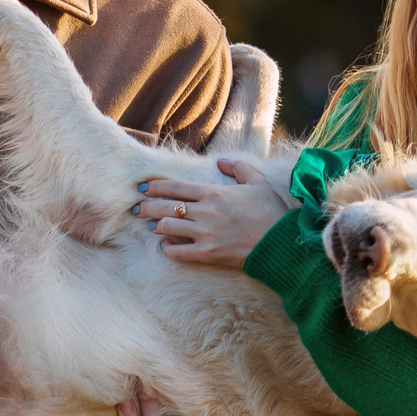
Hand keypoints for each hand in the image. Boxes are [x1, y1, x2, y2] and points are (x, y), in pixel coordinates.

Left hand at [131, 160, 295, 267]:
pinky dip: (167, 249)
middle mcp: (205, 212)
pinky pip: (178, 252)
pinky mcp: (207, 253)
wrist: (280, 241)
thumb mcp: (257, 182)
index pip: (175, 187)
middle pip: (164, 207)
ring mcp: (204, 233)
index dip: (155, 187)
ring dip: (155, 226)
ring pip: (167, 228)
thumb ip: (238, 168)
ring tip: (148, 225)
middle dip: (146, 207)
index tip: (143, 188)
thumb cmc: (271, 211)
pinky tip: (164, 246)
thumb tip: (220, 162)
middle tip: (135, 208)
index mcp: (214, 193)